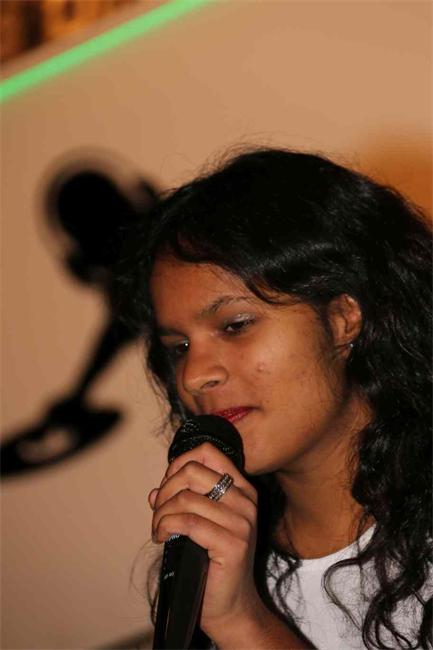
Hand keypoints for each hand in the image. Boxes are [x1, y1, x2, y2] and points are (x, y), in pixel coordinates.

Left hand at [149, 442, 261, 638]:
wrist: (232, 607)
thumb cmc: (213, 564)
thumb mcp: (200, 524)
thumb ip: (182, 502)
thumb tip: (154, 492)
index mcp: (241, 489)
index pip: (209, 453)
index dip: (179, 463)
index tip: (167, 486)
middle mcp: (245, 501)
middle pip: (193, 471)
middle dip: (166, 489)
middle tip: (158, 511)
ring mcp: (242, 522)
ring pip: (185, 498)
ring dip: (161, 513)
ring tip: (158, 529)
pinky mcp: (233, 544)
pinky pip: (187, 522)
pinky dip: (165, 526)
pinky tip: (162, 537)